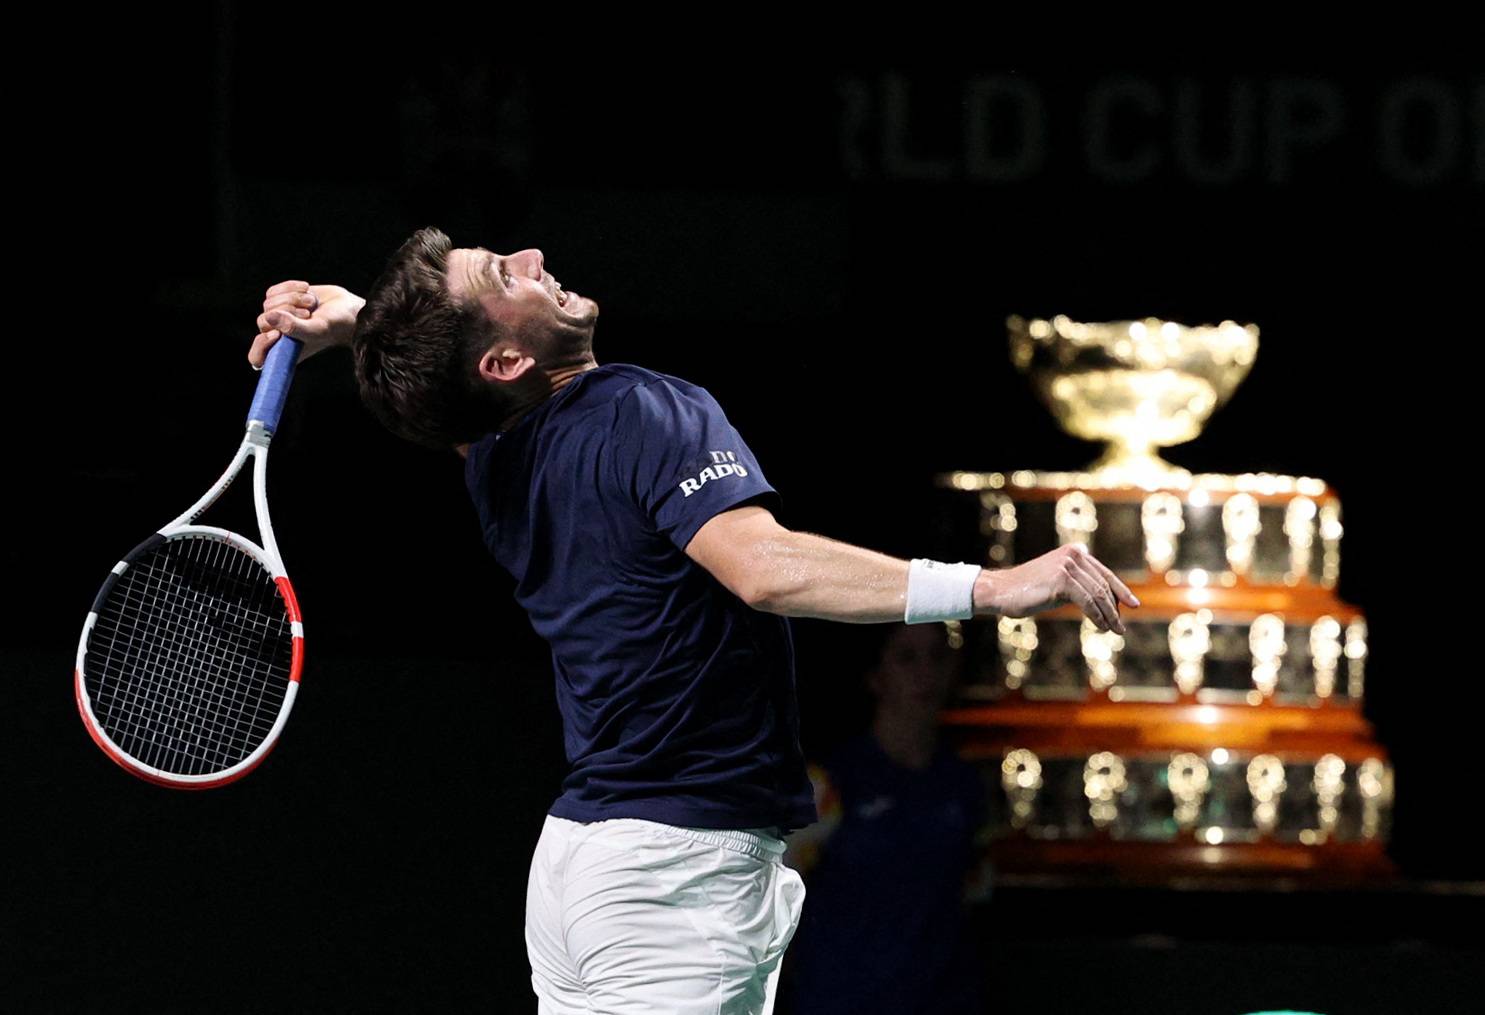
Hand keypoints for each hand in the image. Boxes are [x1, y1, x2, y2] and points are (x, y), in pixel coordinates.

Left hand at [248, 281, 364, 368]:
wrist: (347, 308)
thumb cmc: (335, 326)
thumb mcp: (316, 330)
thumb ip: (293, 327)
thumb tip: (269, 316)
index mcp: (284, 352)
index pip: (258, 357)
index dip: (262, 344)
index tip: (277, 334)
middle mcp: (279, 336)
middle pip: (263, 321)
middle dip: (287, 313)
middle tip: (308, 314)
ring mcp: (279, 317)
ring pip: (269, 303)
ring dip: (293, 298)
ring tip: (312, 303)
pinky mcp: (281, 299)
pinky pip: (272, 291)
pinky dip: (290, 287)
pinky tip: (307, 290)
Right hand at [973, 543, 1139, 633]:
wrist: (1001, 591)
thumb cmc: (1027, 591)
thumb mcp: (1057, 582)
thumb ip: (1078, 584)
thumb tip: (1103, 600)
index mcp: (1074, 552)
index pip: (1104, 573)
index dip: (1120, 590)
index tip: (1133, 605)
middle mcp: (1074, 554)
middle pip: (1103, 585)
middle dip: (1114, 608)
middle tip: (1121, 627)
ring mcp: (1068, 565)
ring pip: (1098, 595)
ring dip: (1109, 616)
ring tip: (1114, 630)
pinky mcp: (1062, 580)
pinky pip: (1088, 602)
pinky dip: (1097, 616)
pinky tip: (1101, 627)